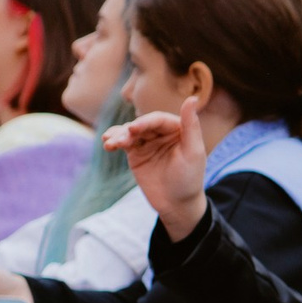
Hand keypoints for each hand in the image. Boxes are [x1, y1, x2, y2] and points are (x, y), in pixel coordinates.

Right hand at [104, 100, 209, 239]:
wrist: (177, 204)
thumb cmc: (190, 178)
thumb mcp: (193, 152)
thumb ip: (191, 125)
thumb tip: (192, 98)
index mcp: (178, 128)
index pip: (158, 119)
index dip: (145, 122)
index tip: (133, 129)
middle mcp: (162, 132)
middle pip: (141, 125)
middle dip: (129, 131)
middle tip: (120, 140)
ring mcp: (147, 142)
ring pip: (130, 132)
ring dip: (118, 135)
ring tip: (109, 143)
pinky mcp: (136, 154)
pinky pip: (123, 143)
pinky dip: (114, 141)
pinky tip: (108, 143)